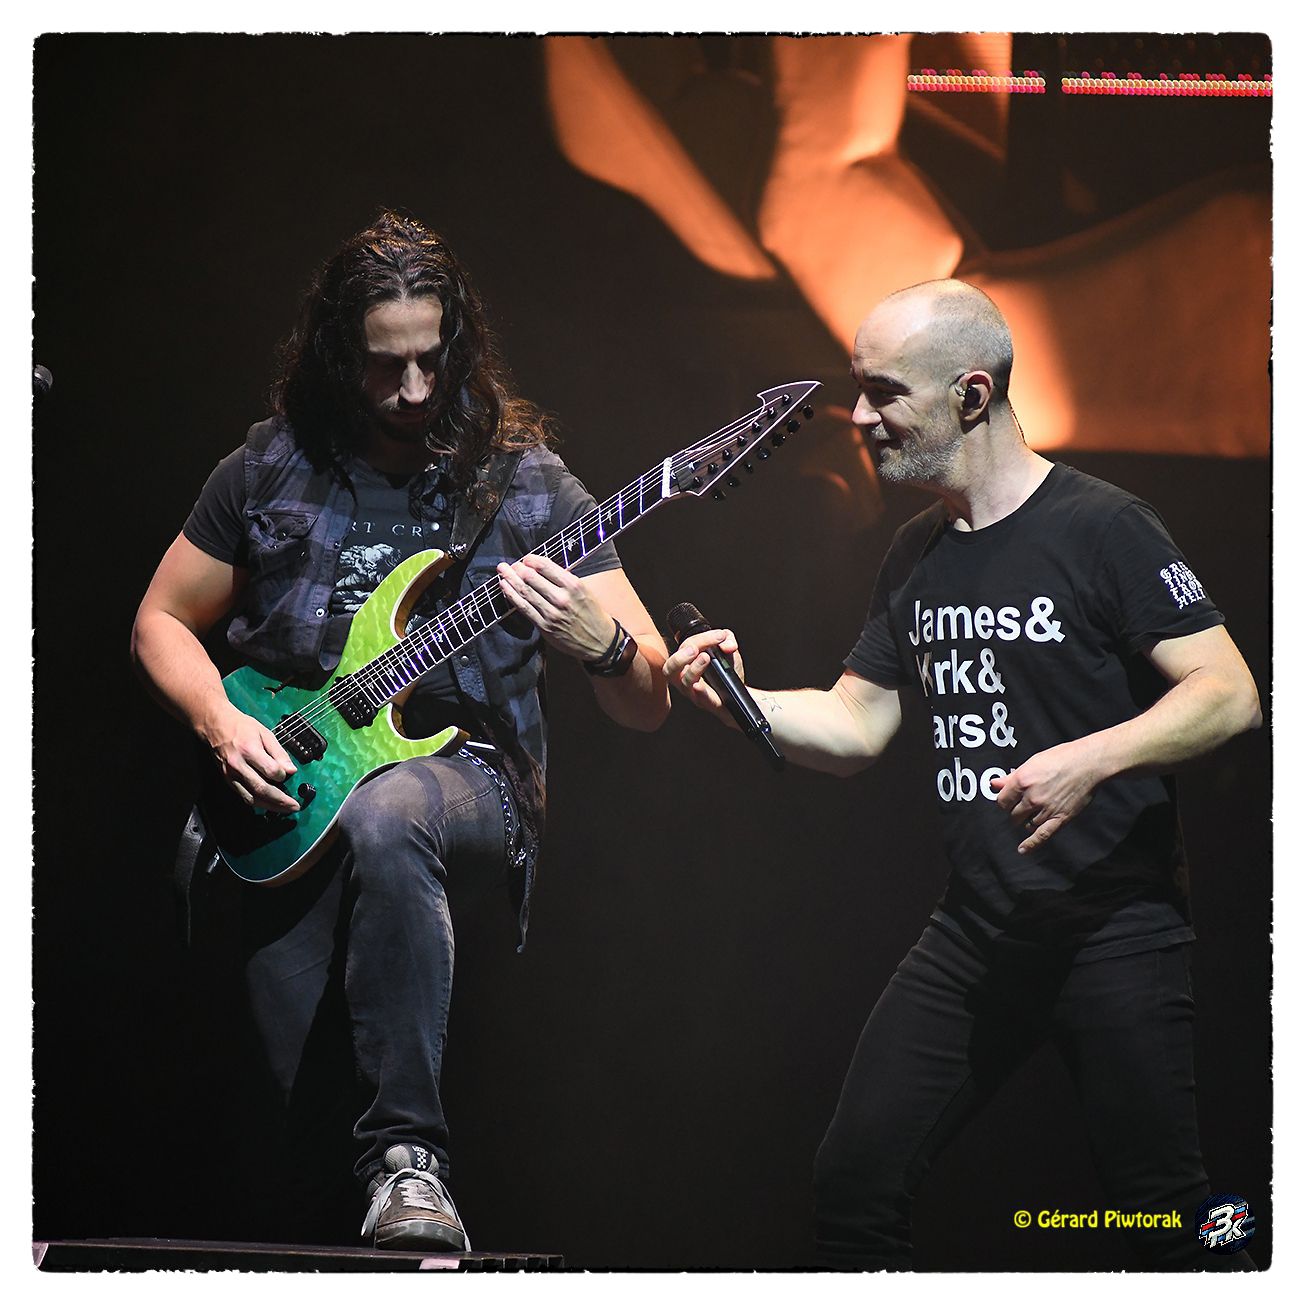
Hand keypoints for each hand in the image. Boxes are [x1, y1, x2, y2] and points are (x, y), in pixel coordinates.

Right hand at [202, 703, 299, 812]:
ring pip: (252, 797)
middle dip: (280, 800)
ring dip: (270, 806)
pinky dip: (258, 803)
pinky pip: (244, 796)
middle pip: (261, 788)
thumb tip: (292, 770)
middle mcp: (238, 765)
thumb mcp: (265, 733)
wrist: (215, 725)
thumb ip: (279, 753)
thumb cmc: (242, 727)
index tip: (289, 773)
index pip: (271, 771)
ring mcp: (231, 775)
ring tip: (285, 809)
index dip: (283, 775)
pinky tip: (269, 805)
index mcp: (249, 750)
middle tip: (295, 806)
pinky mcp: (227, 780)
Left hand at [496, 554, 616, 660]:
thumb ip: (565, 580)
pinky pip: (524, 608)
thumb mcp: (585, 591)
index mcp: (574, 585)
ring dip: (510, 579)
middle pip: (532, 578)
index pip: (547, 567)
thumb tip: (543, 569)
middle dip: (518, 568)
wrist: (600, 641)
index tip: (526, 558)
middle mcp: (562, 598)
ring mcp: (552, 613)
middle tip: (510, 564)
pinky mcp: (544, 626)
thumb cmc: (592, 614)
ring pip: (525, 592)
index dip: (532, 560)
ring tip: (502, 571)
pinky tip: (504, 587)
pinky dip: (512, 596)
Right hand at [663, 627, 743, 722]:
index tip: (719, 636)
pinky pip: (700, 699)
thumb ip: (727, 638)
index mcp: (686, 662)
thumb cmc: (727, 672)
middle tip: (695, 649)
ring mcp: (694, 692)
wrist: (739, 693)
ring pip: (683, 683)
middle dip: (681, 656)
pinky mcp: (706, 703)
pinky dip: (700, 692)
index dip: (702, 638)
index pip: (686, 647)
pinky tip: (700, 686)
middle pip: (670, 668)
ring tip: (706, 658)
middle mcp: (685, 677)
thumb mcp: (728, 648)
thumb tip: (725, 642)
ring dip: (693, 669)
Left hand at [990, 738, 1102, 853]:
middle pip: (1013, 814)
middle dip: (1015, 812)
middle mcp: (1032, 797)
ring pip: (1026, 824)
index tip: (1009, 800)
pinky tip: (1023, 850)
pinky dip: (1031, 844)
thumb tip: (993, 784)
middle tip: (1022, 806)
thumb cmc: (1062, 758)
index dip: (1005, 801)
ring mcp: (1046, 809)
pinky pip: (1042, 835)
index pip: (1002, 801)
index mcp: (1022, 780)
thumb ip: (1011, 777)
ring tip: (1033, 813)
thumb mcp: (1033, 762)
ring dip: (1027, 821)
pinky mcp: (1060, 818)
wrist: (1089, 763)